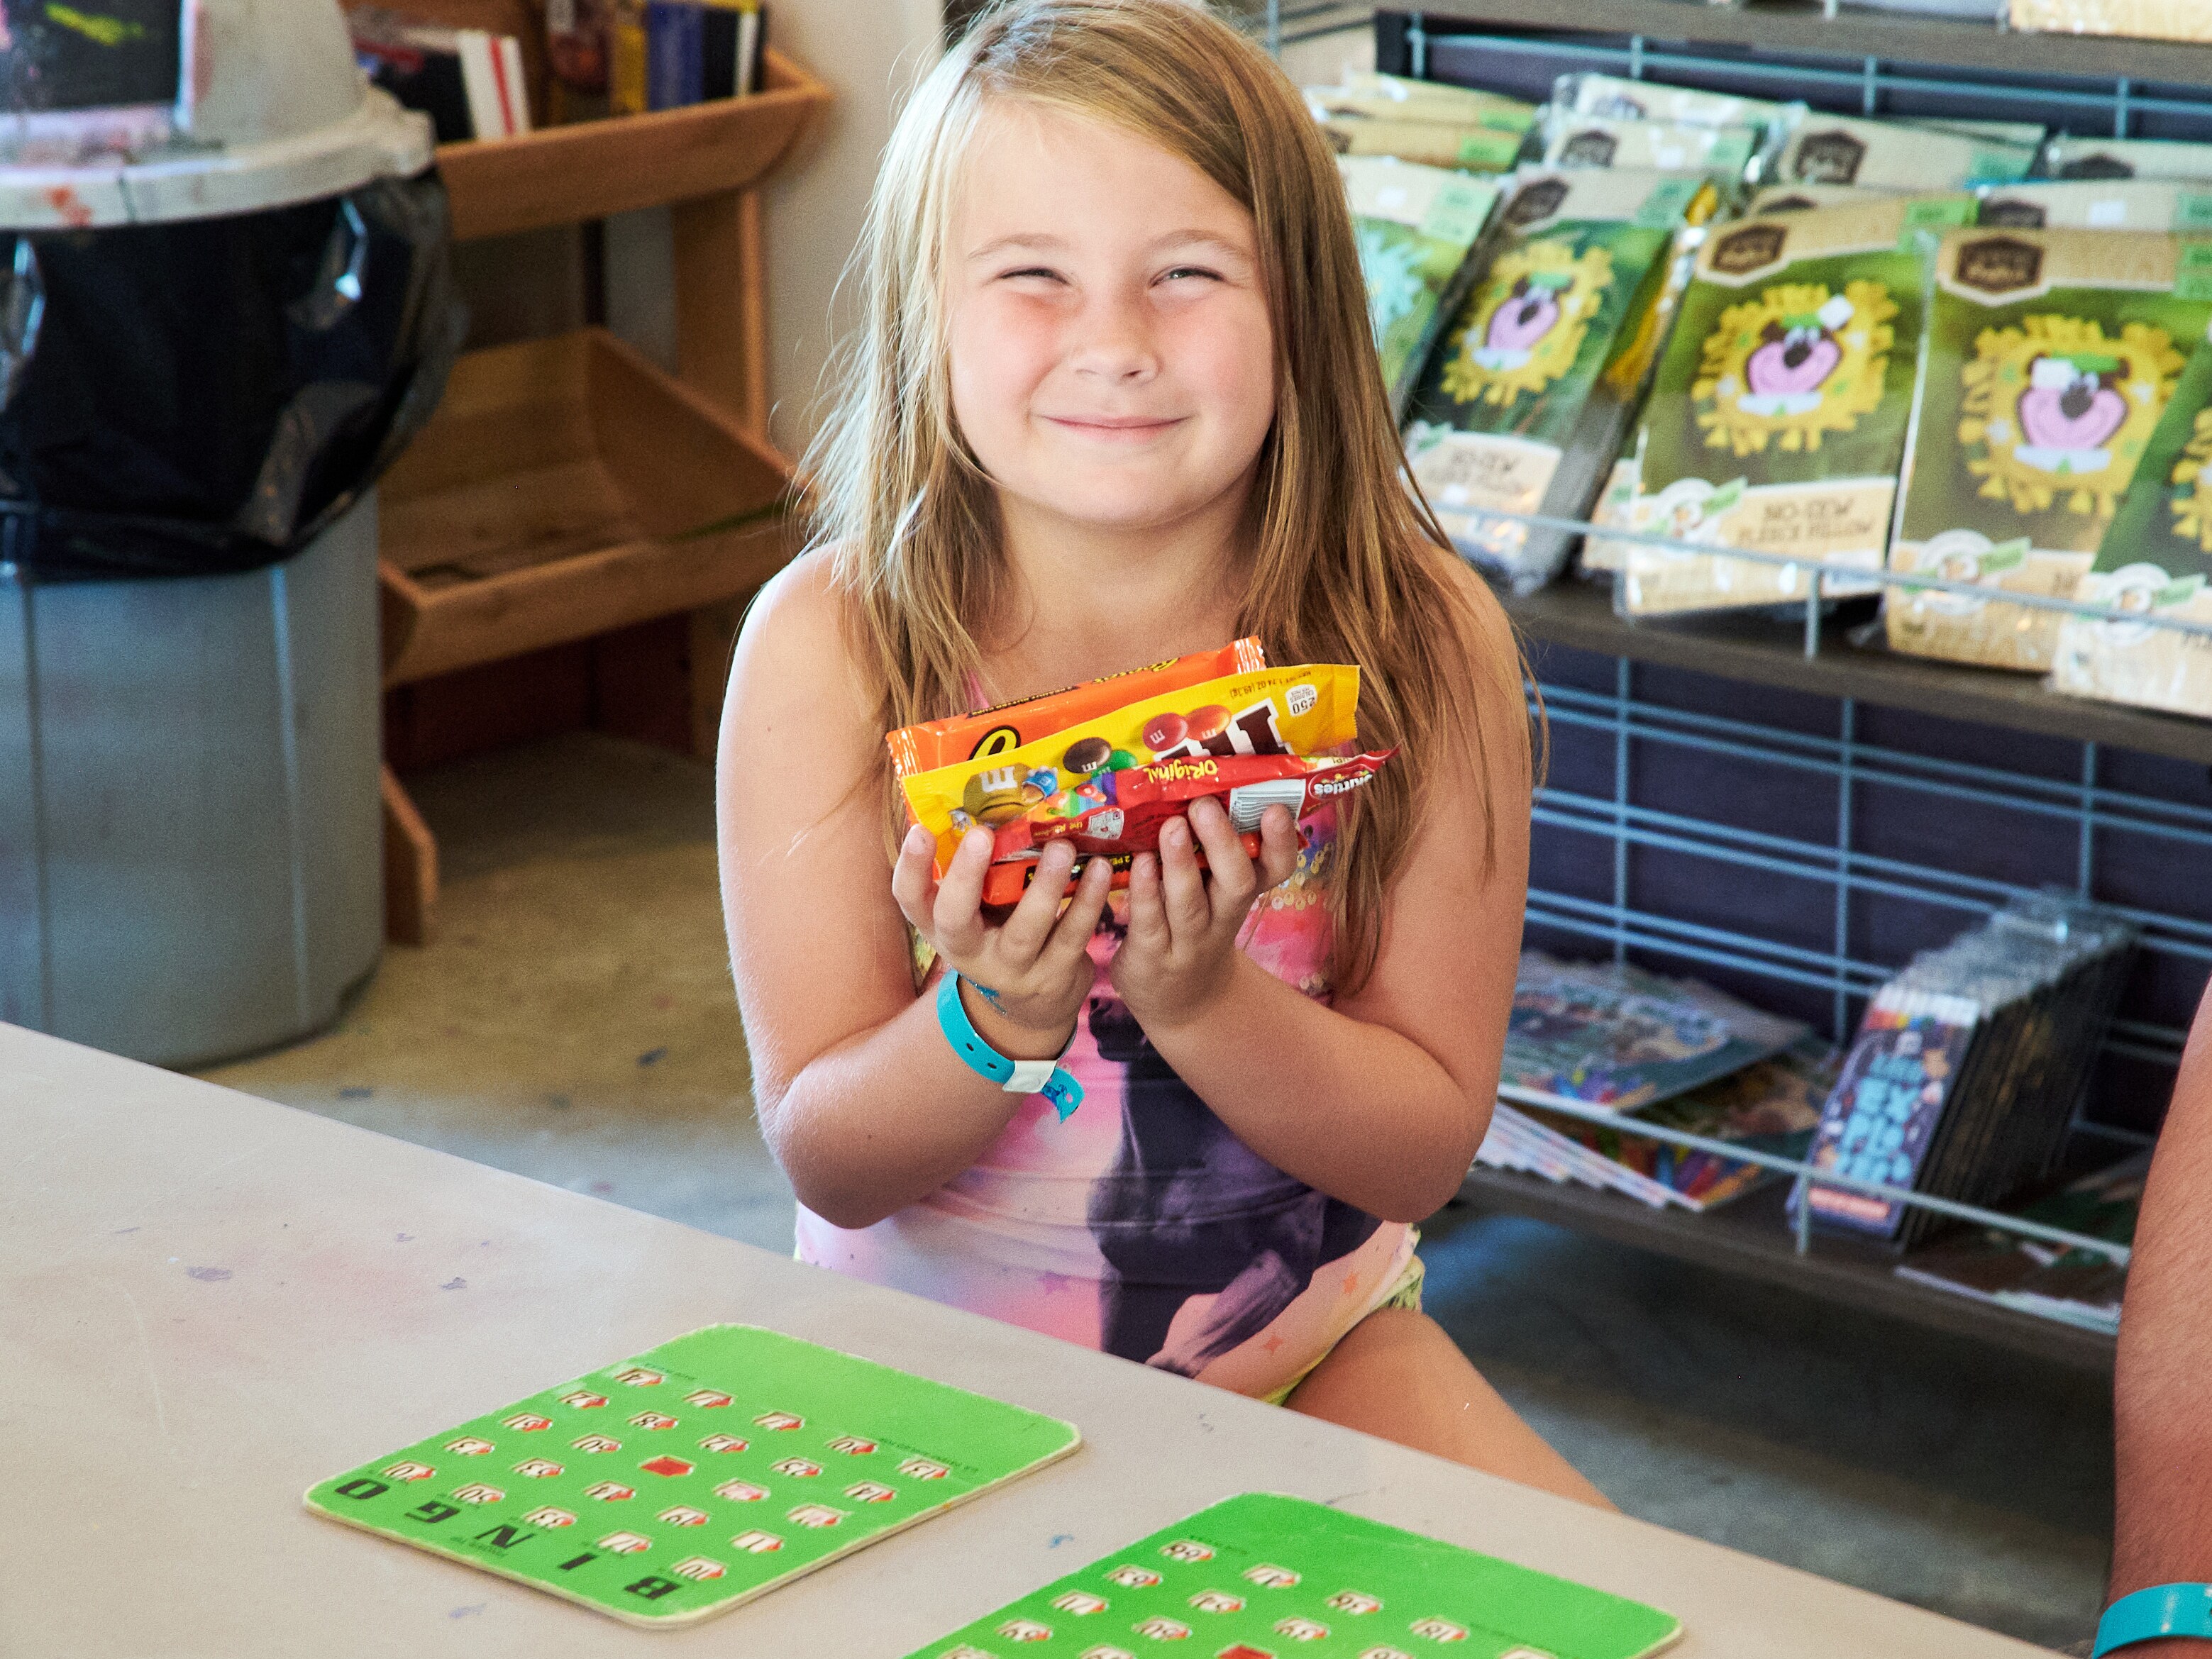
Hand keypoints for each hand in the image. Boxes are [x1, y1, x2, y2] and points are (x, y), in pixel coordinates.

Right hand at [892, 823, 1111, 1059]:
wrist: (1032, 1003)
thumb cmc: (999, 931)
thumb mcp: (977, 908)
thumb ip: (975, 869)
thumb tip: (982, 798)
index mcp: (940, 926)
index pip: (910, 898)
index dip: (911, 866)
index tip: (920, 830)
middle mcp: (968, 952)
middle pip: (955, 921)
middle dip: (966, 878)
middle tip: (982, 834)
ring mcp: (1010, 970)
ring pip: (1023, 933)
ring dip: (1044, 888)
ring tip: (1062, 847)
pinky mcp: (1052, 978)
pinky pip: (1071, 937)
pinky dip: (1087, 902)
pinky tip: (1099, 870)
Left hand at [1109, 797, 1300, 1035]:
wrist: (1182, 1003)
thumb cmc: (1194, 927)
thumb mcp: (1215, 895)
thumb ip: (1213, 851)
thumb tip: (1203, 782)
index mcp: (1242, 896)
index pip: (1275, 870)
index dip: (1280, 842)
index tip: (1276, 808)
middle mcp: (1222, 919)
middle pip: (1236, 883)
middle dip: (1223, 843)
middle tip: (1205, 805)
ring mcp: (1187, 942)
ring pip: (1190, 903)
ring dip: (1180, 863)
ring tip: (1171, 826)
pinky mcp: (1152, 957)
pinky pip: (1149, 923)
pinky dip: (1144, 892)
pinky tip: (1138, 864)